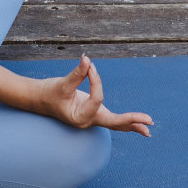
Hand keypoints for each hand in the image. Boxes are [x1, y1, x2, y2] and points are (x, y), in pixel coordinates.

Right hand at [33, 55, 153, 136]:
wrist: (39, 100)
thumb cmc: (49, 93)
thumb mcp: (62, 83)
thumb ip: (77, 73)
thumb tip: (87, 59)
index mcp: (80, 117)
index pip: (97, 98)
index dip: (95, 80)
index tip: (88, 65)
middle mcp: (88, 121)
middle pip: (114, 123)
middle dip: (132, 120)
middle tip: (149, 120)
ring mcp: (92, 118)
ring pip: (115, 124)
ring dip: (132, 125)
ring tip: (149, 129)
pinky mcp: (94, 113)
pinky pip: (112, 120)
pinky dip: (125, 121)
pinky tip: (138, 126)